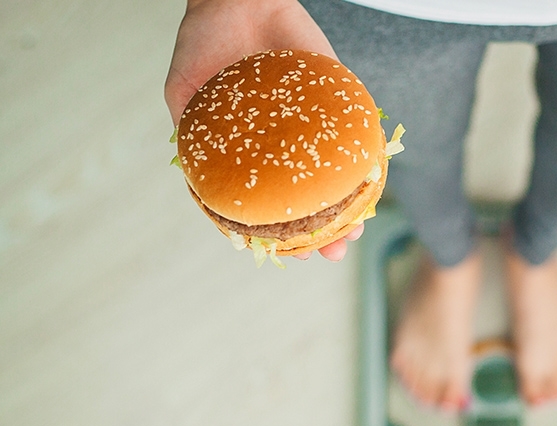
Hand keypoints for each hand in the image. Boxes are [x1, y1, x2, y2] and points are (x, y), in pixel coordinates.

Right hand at [165, 0, 358, 260]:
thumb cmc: (206, 40)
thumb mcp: (186, 92)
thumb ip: (192, 134)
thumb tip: (196, 182)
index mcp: (251, 152)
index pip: (269, 203)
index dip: (280, 234)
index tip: (290, 254)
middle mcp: (286, 145)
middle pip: (311, 198)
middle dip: (322, 231)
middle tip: (332, 252)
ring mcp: (315, 125)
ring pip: (338, 175)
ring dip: (348, 207)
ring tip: (354, 232)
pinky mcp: (339, 98)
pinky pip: (357, 133)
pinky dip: (366, 159)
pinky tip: (370, 184)